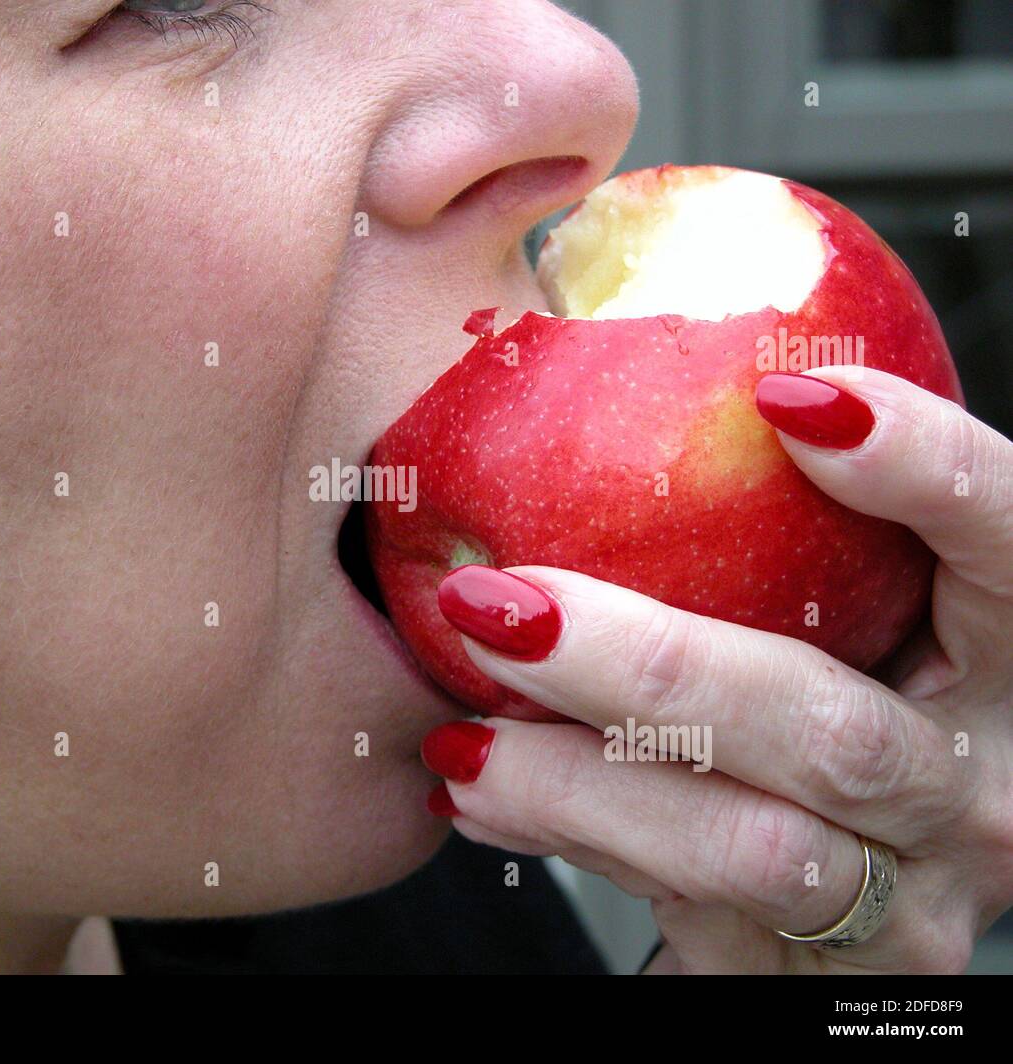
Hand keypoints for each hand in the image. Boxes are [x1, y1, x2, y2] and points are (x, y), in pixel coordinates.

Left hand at [421, 367, 1012, 973]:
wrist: (868, 887)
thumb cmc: (836, 686)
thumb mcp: (852, 605)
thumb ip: (793, 526)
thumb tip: (622, 367)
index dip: (922, 468)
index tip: (785, 403)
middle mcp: (989, 788)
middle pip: (826, 727)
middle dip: (643, 666)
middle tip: (498, 603)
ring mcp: (912, 902)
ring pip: (743, 850)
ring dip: (577, 784)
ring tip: (461, 733)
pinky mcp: (819, 976)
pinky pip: (679, 913)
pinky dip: (565, 839)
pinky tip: (485, 795)